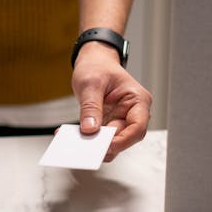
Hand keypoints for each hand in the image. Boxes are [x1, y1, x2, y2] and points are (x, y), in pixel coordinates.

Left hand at [72, 42, 151, 160]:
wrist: (94, 61)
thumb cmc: (98, 66)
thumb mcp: (91, 83)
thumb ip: (91, 107)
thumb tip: (90, 129)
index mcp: (138, 100)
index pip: (137, 127)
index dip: (123, 140)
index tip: (105, 145)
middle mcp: (132, 112)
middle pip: (125, 138)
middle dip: (106, 146)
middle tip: (86, 149)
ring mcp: (120, 119)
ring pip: (112, 142)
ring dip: (95, 145)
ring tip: (75, 143)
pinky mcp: (108, 124)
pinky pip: (100, 137)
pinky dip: (88, 140)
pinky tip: (72, 137)